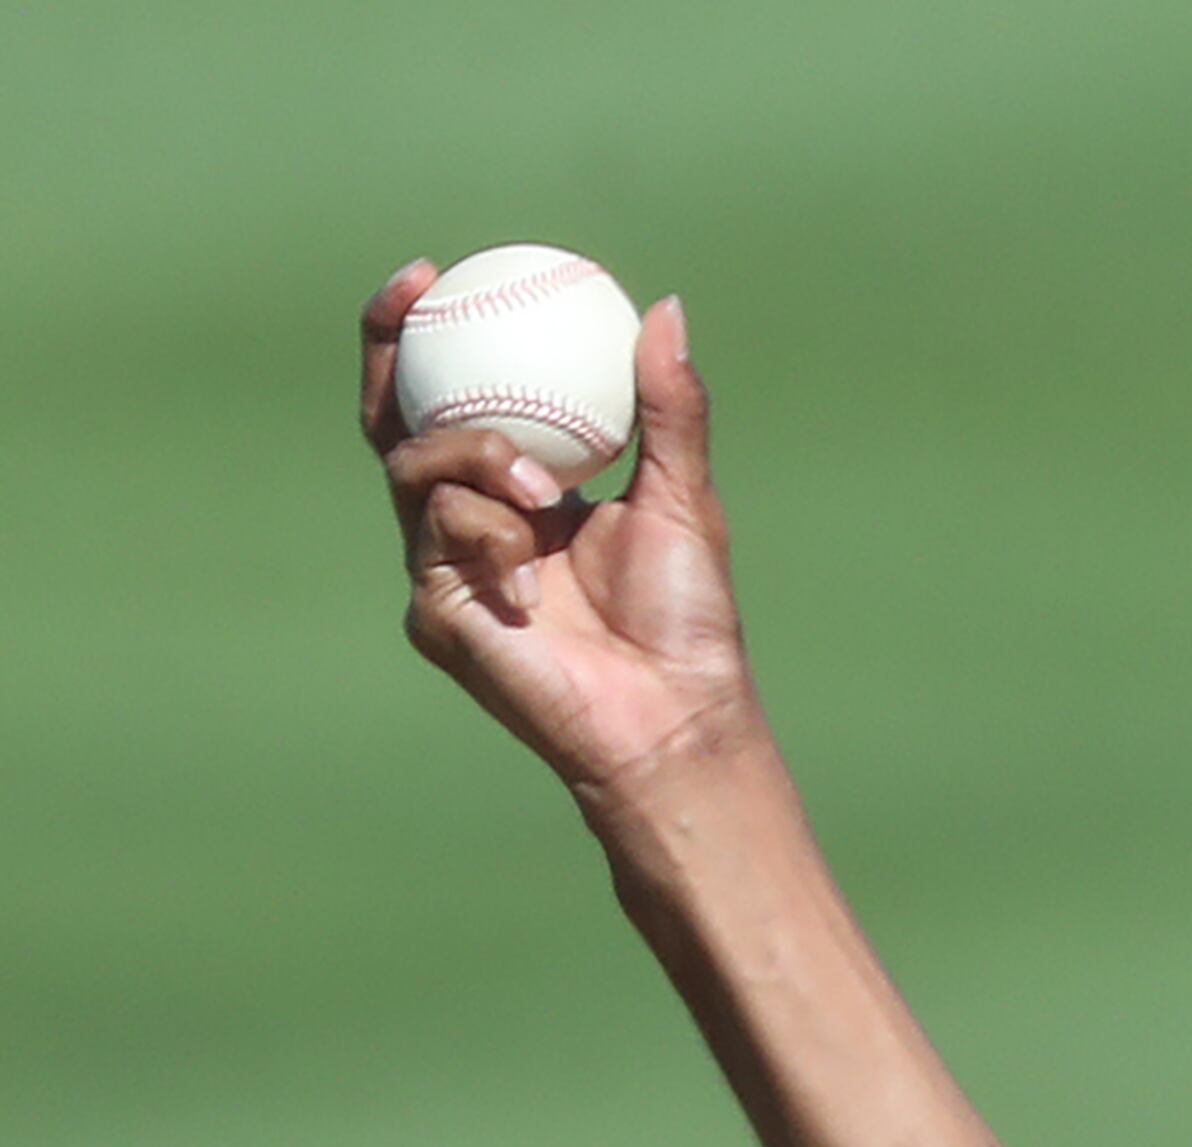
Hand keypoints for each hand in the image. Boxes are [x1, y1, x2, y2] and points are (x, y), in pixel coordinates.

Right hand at [360, 266, 760, 813]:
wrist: (672, 712)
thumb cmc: (685, 620)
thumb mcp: (684, 496)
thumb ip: (670, 406)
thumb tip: (665, 309)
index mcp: (521, 489)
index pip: (453, 397)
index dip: (425, 331)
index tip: (429, 271)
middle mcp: (472, 521)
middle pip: (397, 418)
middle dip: (389, 349)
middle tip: (414, 295)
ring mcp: (444, 566)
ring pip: (414, 466)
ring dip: (473, 454)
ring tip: (539, 490)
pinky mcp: (434, 612)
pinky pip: (434, 534)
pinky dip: (486, 535)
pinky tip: (530, 574)